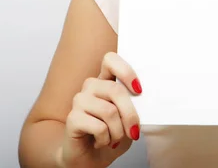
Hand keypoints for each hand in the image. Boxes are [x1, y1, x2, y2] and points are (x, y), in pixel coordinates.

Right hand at [58, 52, 142, 167]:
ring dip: (117, 131)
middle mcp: (91, 87)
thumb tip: (144, 98)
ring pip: (109, 110)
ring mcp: (79, 101)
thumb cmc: (111, 137)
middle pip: (115, 90)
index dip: (126, 71)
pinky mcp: (72, 118)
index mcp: (105, 82)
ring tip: (114, 139)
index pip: (110, 60)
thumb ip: (134, 106)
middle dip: (130, 114)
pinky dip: (105, 138)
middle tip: (133, 132)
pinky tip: (100, 141)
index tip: (138, 90)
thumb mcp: (129, 121)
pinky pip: (98, 126)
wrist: (89, 160)